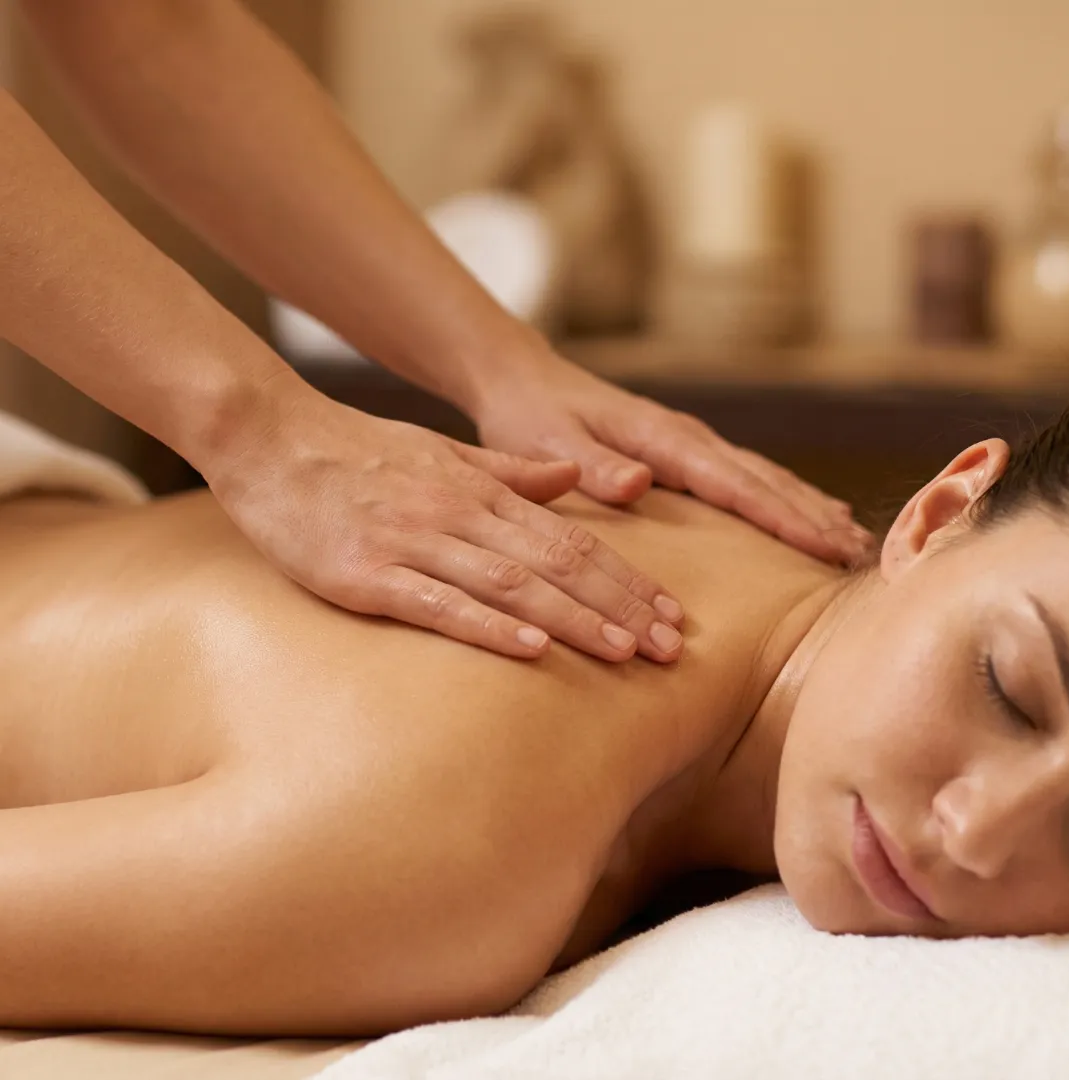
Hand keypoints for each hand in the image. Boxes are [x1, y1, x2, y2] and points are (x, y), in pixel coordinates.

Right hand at [208, 385, 684, 662]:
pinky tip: (532, 652)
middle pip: (558, 564)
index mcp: (481, 490)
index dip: (627, 579)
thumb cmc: (357, 451)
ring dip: (574, 620)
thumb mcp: (442, 452)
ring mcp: (414, 543)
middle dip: (620, 606)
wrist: (271, 437)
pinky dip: (490, 628)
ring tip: (624, 653)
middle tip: (671, 648)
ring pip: (512, 585)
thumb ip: (509, 471)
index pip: (572, 540)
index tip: (670, 614)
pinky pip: (439, 604)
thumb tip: (571, 479)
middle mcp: (459, 513)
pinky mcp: (367, 575)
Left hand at [474, 352, 872, 563]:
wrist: (524, 381)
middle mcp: (686, 437)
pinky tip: (807, 513)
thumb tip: (639, 482)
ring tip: (851, 540)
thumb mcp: (550, 444)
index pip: (734, 483)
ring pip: (763, 476)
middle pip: (763, 480)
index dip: (783, 516)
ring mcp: (689, 441)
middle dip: (812, 517)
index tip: (826, 545)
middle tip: (861, 556)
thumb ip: (593, 465)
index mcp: (661, 438)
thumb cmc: (531, 418)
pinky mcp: (683, 449)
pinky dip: (782, 496)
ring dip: (808, 506)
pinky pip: (745, 476)